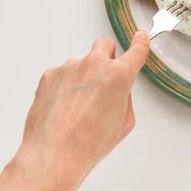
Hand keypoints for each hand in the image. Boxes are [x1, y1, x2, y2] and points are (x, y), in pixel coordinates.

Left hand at [0, 31, 149, 190]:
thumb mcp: (124, 122)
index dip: (140, 43)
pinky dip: (64, 86)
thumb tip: (117, 90)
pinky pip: (62, 74)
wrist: (55, 154)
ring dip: (82, 77)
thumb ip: (124, 97)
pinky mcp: (50, 75)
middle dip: (107, 57)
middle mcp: (95, 65)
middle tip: (103, 78)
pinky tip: (63, 107)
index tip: (141, 37)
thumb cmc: (89, 143)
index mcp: (119, 75)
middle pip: (105, 45)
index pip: (136, 51)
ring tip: (77, 107)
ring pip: (81, 63)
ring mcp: (70, 67)